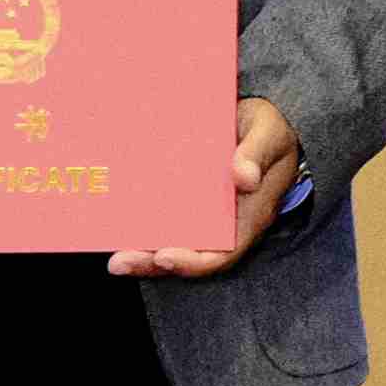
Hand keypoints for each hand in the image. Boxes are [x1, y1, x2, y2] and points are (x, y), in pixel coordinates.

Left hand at [109, 99, 307, 281]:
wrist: (261, 121)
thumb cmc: (269, 129)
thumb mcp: (270, 133)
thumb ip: (257, 153)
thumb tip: (244, 178)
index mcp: (250, 215)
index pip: (224, 253)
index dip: (194, 262)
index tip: (164, 256)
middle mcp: (226, 223)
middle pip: (191, 256)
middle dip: (154, 264)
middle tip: (121, 262)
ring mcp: (206, 215)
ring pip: (174, 244)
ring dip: (143, 254)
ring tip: (116, 259)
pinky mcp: (190, 202)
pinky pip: (166, 221)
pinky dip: (142, 229)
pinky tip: (117, 226)